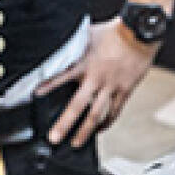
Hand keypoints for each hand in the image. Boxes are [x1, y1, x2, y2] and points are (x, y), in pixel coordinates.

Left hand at [39, 17, 157, 146]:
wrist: (139, 33)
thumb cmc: (113, 32)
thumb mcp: (88, 34)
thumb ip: (74, 43)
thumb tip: (59, 40)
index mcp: (84, 64)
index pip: (61, 77)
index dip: (48, 86)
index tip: (35, 96)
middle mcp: (96, 78)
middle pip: (77, 106)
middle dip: (64, 124)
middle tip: (54, 138)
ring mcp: (111, 87)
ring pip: (96, 114)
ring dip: (85, 131)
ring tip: (76, 143)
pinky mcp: (125, 90)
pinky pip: (115, 111)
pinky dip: (107, 122)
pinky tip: (100, 129)